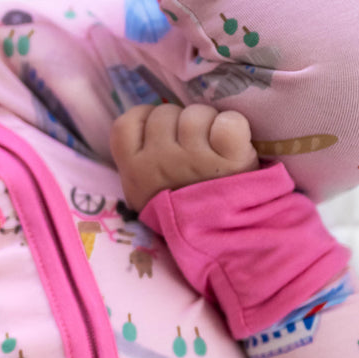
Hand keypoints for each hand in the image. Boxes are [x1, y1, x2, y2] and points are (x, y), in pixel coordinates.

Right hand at [110, 104, 258, 210]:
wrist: (214, 245)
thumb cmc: (178, 213)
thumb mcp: (144, 194)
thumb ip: (141, 161)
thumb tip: (148, 123)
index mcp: (134, 171)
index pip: (126, 123)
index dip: (144, 120)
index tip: (158, 136)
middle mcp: (160, 161)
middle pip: (164, 113)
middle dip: (178, 124)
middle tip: (190, 149)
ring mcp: (194, 158)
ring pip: (195, 114)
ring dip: (206, 125)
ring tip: (211, 150)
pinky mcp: (230, 157)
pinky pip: (228, 122)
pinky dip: (232, 127)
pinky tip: (230, 146)